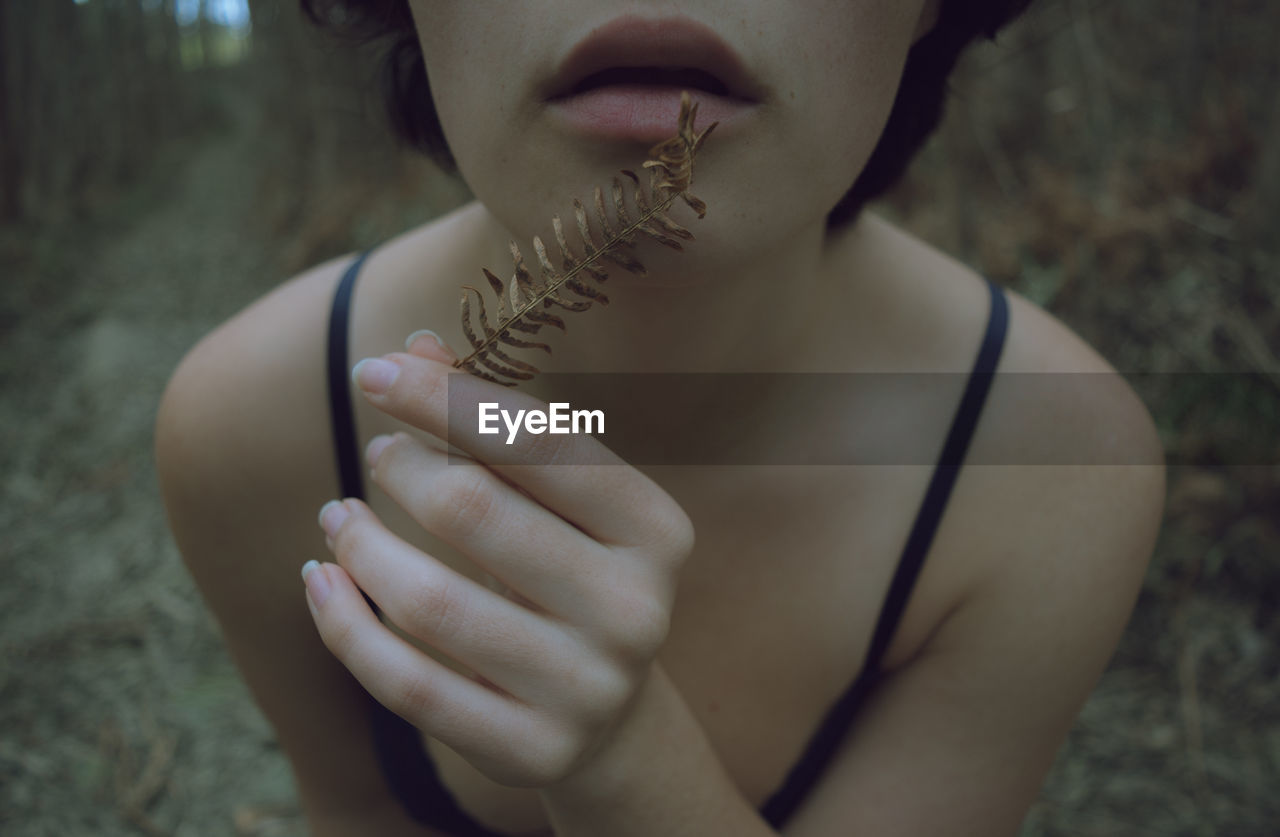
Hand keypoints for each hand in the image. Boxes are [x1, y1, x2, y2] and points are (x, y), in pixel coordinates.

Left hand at [302, 333, 694, 788]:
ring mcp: (587, 689)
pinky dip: (344, 626)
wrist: (603, 710)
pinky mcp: (532, 750)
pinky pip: (407, 685)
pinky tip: (320, 581)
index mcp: (656, 530)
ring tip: (339, 516)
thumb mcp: (551, 499)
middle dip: (403, 468)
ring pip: (430, 604)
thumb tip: (413, 345)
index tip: (374, 371)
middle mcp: (636, 610)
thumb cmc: (568, 573)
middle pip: (476, 512)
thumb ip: (492, 423)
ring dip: (361, 546)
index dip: (446, 397)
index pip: (540, 441)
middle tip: (375, 453)